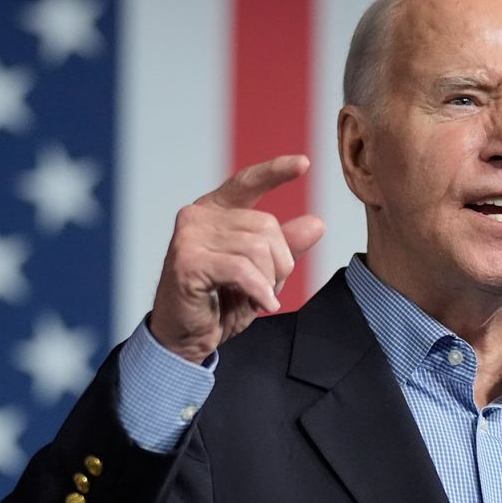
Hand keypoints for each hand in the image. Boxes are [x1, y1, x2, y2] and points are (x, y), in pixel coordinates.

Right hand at [149, 155, 325, 362]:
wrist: (184, 338)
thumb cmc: (218, 304)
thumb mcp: (262, 274)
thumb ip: (285, 248)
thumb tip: (316, 223)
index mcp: (215, 212)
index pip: (248, 182)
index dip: (275, 172)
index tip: (303, 164)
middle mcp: (198, 217)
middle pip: (266, 226)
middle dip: (280, 263)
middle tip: (268, 289)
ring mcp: (189, 237)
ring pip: (257, 248)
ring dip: (268, 281)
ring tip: (257, 298)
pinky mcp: (187, 262)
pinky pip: (241, 270)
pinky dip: (259, 290)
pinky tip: (262, 305)